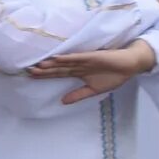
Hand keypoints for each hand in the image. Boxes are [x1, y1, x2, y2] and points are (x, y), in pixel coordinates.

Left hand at [28, 40, 155, 102]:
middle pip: (58, 68)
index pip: (58, 74)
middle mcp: (79, 65)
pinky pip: (78, 58)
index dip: (45, 75)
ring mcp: (85, 60)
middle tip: (28, 70)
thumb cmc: (114, 75)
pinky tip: (56, 59)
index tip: (31, 76)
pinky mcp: (93, 56)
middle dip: (44, 70)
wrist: (130, 65)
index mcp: (78, 72)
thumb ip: (78, 95)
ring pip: (65, 62)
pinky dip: (67, 58)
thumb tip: (62, 102)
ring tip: (38, 65)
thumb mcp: (93, 90)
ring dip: (52, 64)